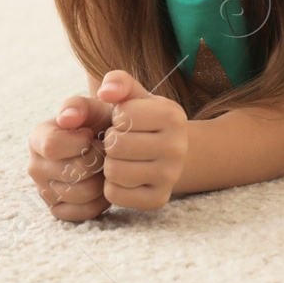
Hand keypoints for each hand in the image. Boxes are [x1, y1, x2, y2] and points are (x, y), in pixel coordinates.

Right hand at [28, 93, 112, 221]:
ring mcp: (44, 191)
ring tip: (107, 166)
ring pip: (82, 194)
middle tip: (106, 152)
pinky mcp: (58, 210)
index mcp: (38, 138)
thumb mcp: (93, 104)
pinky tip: (104, 183)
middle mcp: (35, 167)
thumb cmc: (101, 120)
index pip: (53, 146)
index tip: (94, 135)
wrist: (111, 140)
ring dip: (103, 180)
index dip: (82, 142)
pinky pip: (84, 213)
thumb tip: (66, 118)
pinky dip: (101, 200)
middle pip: (72, 172)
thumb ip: (79, 104)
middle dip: (99, 161)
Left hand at [95, 70, 188, 211]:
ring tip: (121, 158)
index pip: (122, 116)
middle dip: (110, 142)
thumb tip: (105, 92)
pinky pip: (116, 195)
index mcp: (173, 115)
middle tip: (121, 142)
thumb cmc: (144, 120)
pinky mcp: (158, 200)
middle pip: (116, 145)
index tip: (128, 121)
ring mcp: (171, 176)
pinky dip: (112, 186)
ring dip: (109, 164)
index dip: (117, 118)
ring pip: (114, 172)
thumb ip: (118, 82)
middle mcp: (178, 147)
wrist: (169, 153)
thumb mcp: (136, 96)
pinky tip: (124, 177)